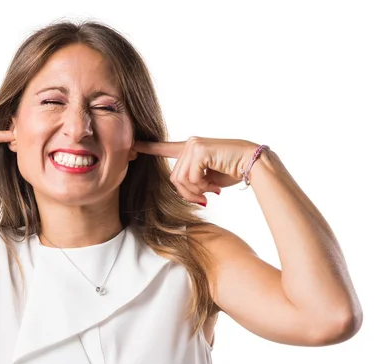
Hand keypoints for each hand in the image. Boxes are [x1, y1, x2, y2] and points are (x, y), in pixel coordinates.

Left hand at [133, 137, 258, 204]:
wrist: (254, 164)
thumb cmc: (233, 170)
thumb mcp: (207, 179)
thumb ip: (193, 181)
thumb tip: (188, 195)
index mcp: (190, 149)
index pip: (165, 148)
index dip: (149, 148)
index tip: (134, 145)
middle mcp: (190, 144)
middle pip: (174, 178)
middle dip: (188, 193)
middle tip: (206, 196)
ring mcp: (193, 145)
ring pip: (181, 180)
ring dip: (197, 191)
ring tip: (213, 189)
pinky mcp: (199, 150)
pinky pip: (191, 178)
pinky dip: (202, 187)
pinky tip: (215, 185)